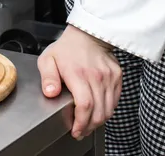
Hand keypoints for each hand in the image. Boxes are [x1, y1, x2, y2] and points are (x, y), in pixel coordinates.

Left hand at [37, 24, 121, 139]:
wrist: (87, 34)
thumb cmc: (67, 48)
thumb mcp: (48, 59)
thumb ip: (47, 77)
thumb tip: (50, 92)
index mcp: (77, 73)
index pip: (84, 106)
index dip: (81, 122)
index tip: (75, 130)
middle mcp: (96, 76)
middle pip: (98, 112)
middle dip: (89, 127)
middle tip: (80, 131)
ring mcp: (108, 77)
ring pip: (108, 109)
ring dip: (99, 121)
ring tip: (88, 124)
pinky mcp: (116, 77)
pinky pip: (115, 101)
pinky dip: (107, 110)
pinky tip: (98, 111)